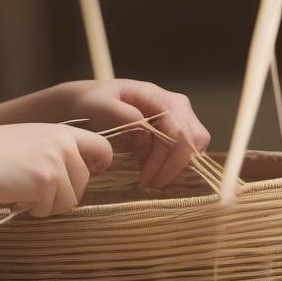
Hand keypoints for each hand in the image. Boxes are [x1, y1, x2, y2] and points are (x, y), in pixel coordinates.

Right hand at [0, 123, 112, 216]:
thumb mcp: (30, 138)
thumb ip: (55, 150)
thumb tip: (75, 174)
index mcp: (62, 131)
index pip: (103, 148)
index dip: (98, 165)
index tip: (82, 175)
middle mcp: (64, 145)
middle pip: (83, 182)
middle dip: (62, 192)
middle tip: (34, 189)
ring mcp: (56, 164)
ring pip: (69, 200)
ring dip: (47, 203)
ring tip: (22, 190)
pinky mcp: (45, 183)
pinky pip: (49, 209)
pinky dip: (32, 209)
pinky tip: (14, 194)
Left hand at [58, 79, 210, 188]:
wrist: (87, 99)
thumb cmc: (92, 101)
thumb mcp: (102, 106)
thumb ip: (126, 117)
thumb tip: (147, 138)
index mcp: (156, 96)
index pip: (177, 130)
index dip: (166, 159)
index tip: (147, 179)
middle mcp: (174, 103)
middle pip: (192, 139)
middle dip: (173, 166)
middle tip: (151, 184)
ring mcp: (177, 114)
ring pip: (194, 145)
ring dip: (175, 166)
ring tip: (151, 179)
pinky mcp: (174, 126)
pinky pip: (185, 148)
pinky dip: (173, 163)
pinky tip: (153, 170)